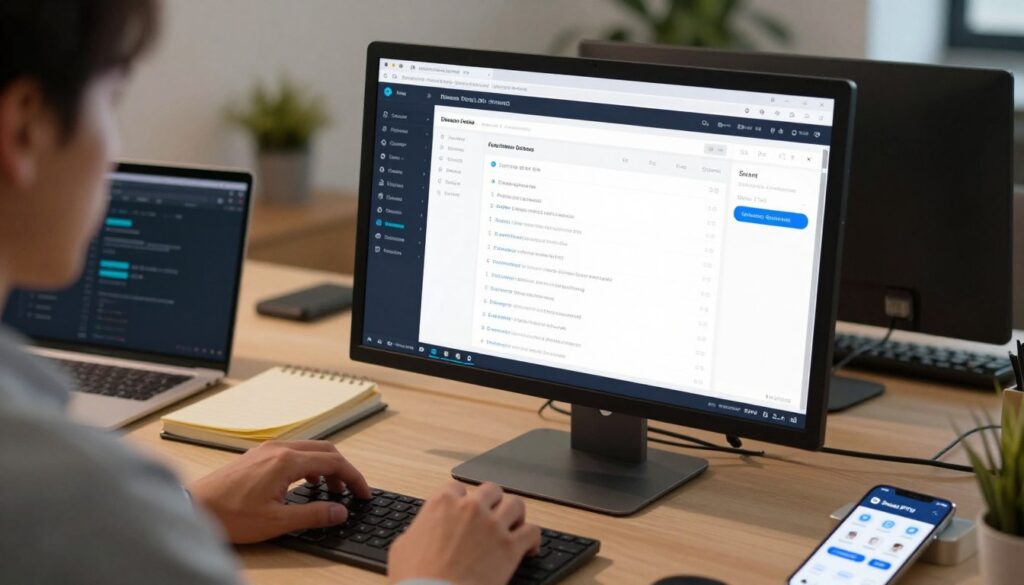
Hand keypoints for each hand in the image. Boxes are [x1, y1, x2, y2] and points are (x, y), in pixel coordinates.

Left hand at [188, 440, 370, 543]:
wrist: (194, 507)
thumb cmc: (229, 515)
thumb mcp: (277, 521)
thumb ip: (314, 515)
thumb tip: (340, 511)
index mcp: (287, 461)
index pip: (334, 461)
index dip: (354, 478)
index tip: (363, 492)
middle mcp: (278, 448)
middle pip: (325, 449)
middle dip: (343, 469)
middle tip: (350, 491)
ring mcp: (266, 449)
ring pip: (309, 449)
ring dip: (326, 466)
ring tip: (330, 489)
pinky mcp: (257, 455)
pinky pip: (293, 452)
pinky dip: (308, 464)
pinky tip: (305, 482)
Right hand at [388, 481, 540, 584]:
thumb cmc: (414, 578)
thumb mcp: (403, 546)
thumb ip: (418, 529)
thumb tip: (423, 530)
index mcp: (442, 504)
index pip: (456, 487)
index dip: (461, 499)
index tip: (464, 509)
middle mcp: (470, 508)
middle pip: (491, 490)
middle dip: (492, 502)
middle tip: (492, 515)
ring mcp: (492, 526)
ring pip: (516, 504)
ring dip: (515, 515)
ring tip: (513, 527)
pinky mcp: (509, 547)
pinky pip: (532, 531)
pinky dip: (533, 539)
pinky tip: (529, 548)